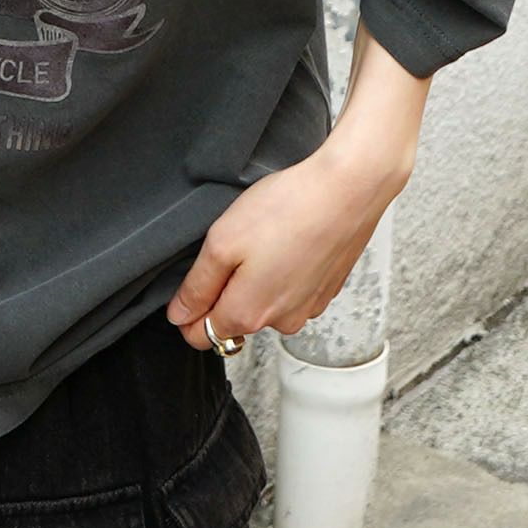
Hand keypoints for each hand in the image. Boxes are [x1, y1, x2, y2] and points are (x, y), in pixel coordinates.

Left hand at [165, 143, 410, 350]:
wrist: (347, 191)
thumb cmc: (286, 210)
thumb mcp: (221, 243)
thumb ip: (197, 287)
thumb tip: (180, 316)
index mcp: (248, 314)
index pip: (202, 336)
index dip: (187, 312)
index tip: (190, 283)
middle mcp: (281, 321)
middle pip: (233, 320)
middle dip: (223, 290)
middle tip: (231, 247)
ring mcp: (307, 308)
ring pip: (263, 304)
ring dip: (255, 279)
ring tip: (263, 238)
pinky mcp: (325, 291)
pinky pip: (290, 291)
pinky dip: (282, 271)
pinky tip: (285, 240)